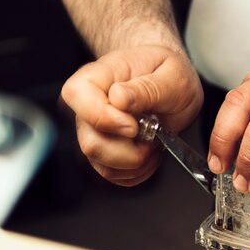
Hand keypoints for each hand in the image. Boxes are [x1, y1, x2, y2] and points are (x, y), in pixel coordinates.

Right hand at [60, 45, 202, 185]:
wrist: (169, 85)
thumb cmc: (167, 73)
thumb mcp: (172, 75)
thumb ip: (147, 87)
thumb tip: (119, 97)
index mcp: (97, 77)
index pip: (77, 96)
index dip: (106, 118)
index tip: (135, 125)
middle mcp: (88, 107)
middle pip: (91, 143)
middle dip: (130, 150)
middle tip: (152, 134)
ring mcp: (93, 133)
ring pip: (104, 166)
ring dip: (138, 162)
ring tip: (154, 142)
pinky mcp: (103, 154)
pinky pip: (115, 175)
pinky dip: (139, 171)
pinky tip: (149, 152)